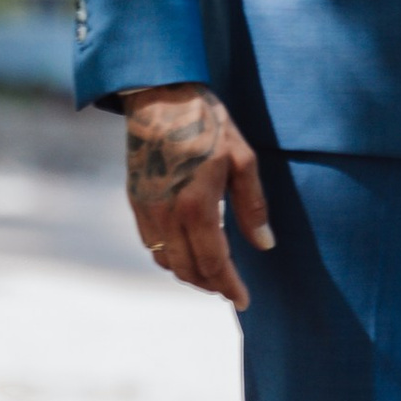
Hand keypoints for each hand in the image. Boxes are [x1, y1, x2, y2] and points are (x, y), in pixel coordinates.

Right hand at [122, 83, 272, 306]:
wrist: (160, 98)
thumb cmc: (208, 125)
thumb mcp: (243, 160)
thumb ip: (252, 207)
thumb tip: (264, 245)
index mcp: (196, 206)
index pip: (215, 263)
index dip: (230, 287)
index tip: (244, 301)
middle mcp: (166, 215)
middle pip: (189, 270)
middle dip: (212, 286)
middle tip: (232, 291)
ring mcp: (146, 210)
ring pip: (166, 261)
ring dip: (190, 274)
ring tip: (214, 275)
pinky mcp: (135, 202)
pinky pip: (151, 245)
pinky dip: (170, 258)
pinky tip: (188, 252)